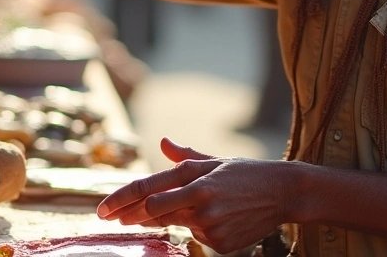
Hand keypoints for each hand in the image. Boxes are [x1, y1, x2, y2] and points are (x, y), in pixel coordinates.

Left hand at [97, 137, 289, 254]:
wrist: (284, 193)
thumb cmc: (247, 174)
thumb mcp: (216, 160)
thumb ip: (185, 156)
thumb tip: (164, 142)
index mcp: (195, 176)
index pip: (147, 189)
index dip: (121, 200)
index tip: (102, 210)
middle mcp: (198, 200)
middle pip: (152, 211)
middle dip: (130, 215)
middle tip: (113, 218)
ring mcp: (208, 224)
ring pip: (175, 224)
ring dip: (175, 218)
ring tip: (205, 205)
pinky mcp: (219, 243)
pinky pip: (197, 238)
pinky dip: (200, 230)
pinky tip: (220, 219)